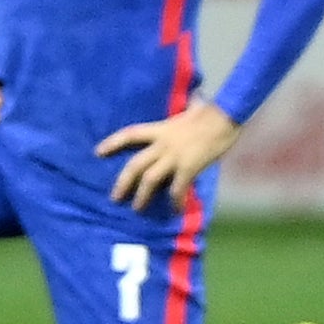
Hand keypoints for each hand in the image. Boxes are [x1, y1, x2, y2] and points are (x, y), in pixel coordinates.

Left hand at [99, 100, 239, 210]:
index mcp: (160, 129)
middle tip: (115, 197)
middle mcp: (162, 143)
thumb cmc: (210, 113)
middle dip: (123, 182)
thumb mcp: (186, 114)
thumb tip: (184, 113)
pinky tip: (176, 210)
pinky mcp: (189, 167)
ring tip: (137, 208)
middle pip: (135, 164)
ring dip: (141, 196)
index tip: (98, 152)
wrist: (225, 116)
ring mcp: (174, 156)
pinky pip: (177, 189)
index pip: (130, 134)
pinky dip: (175, 201)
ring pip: (149, 179)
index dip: (112, 143)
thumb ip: (178, 121)